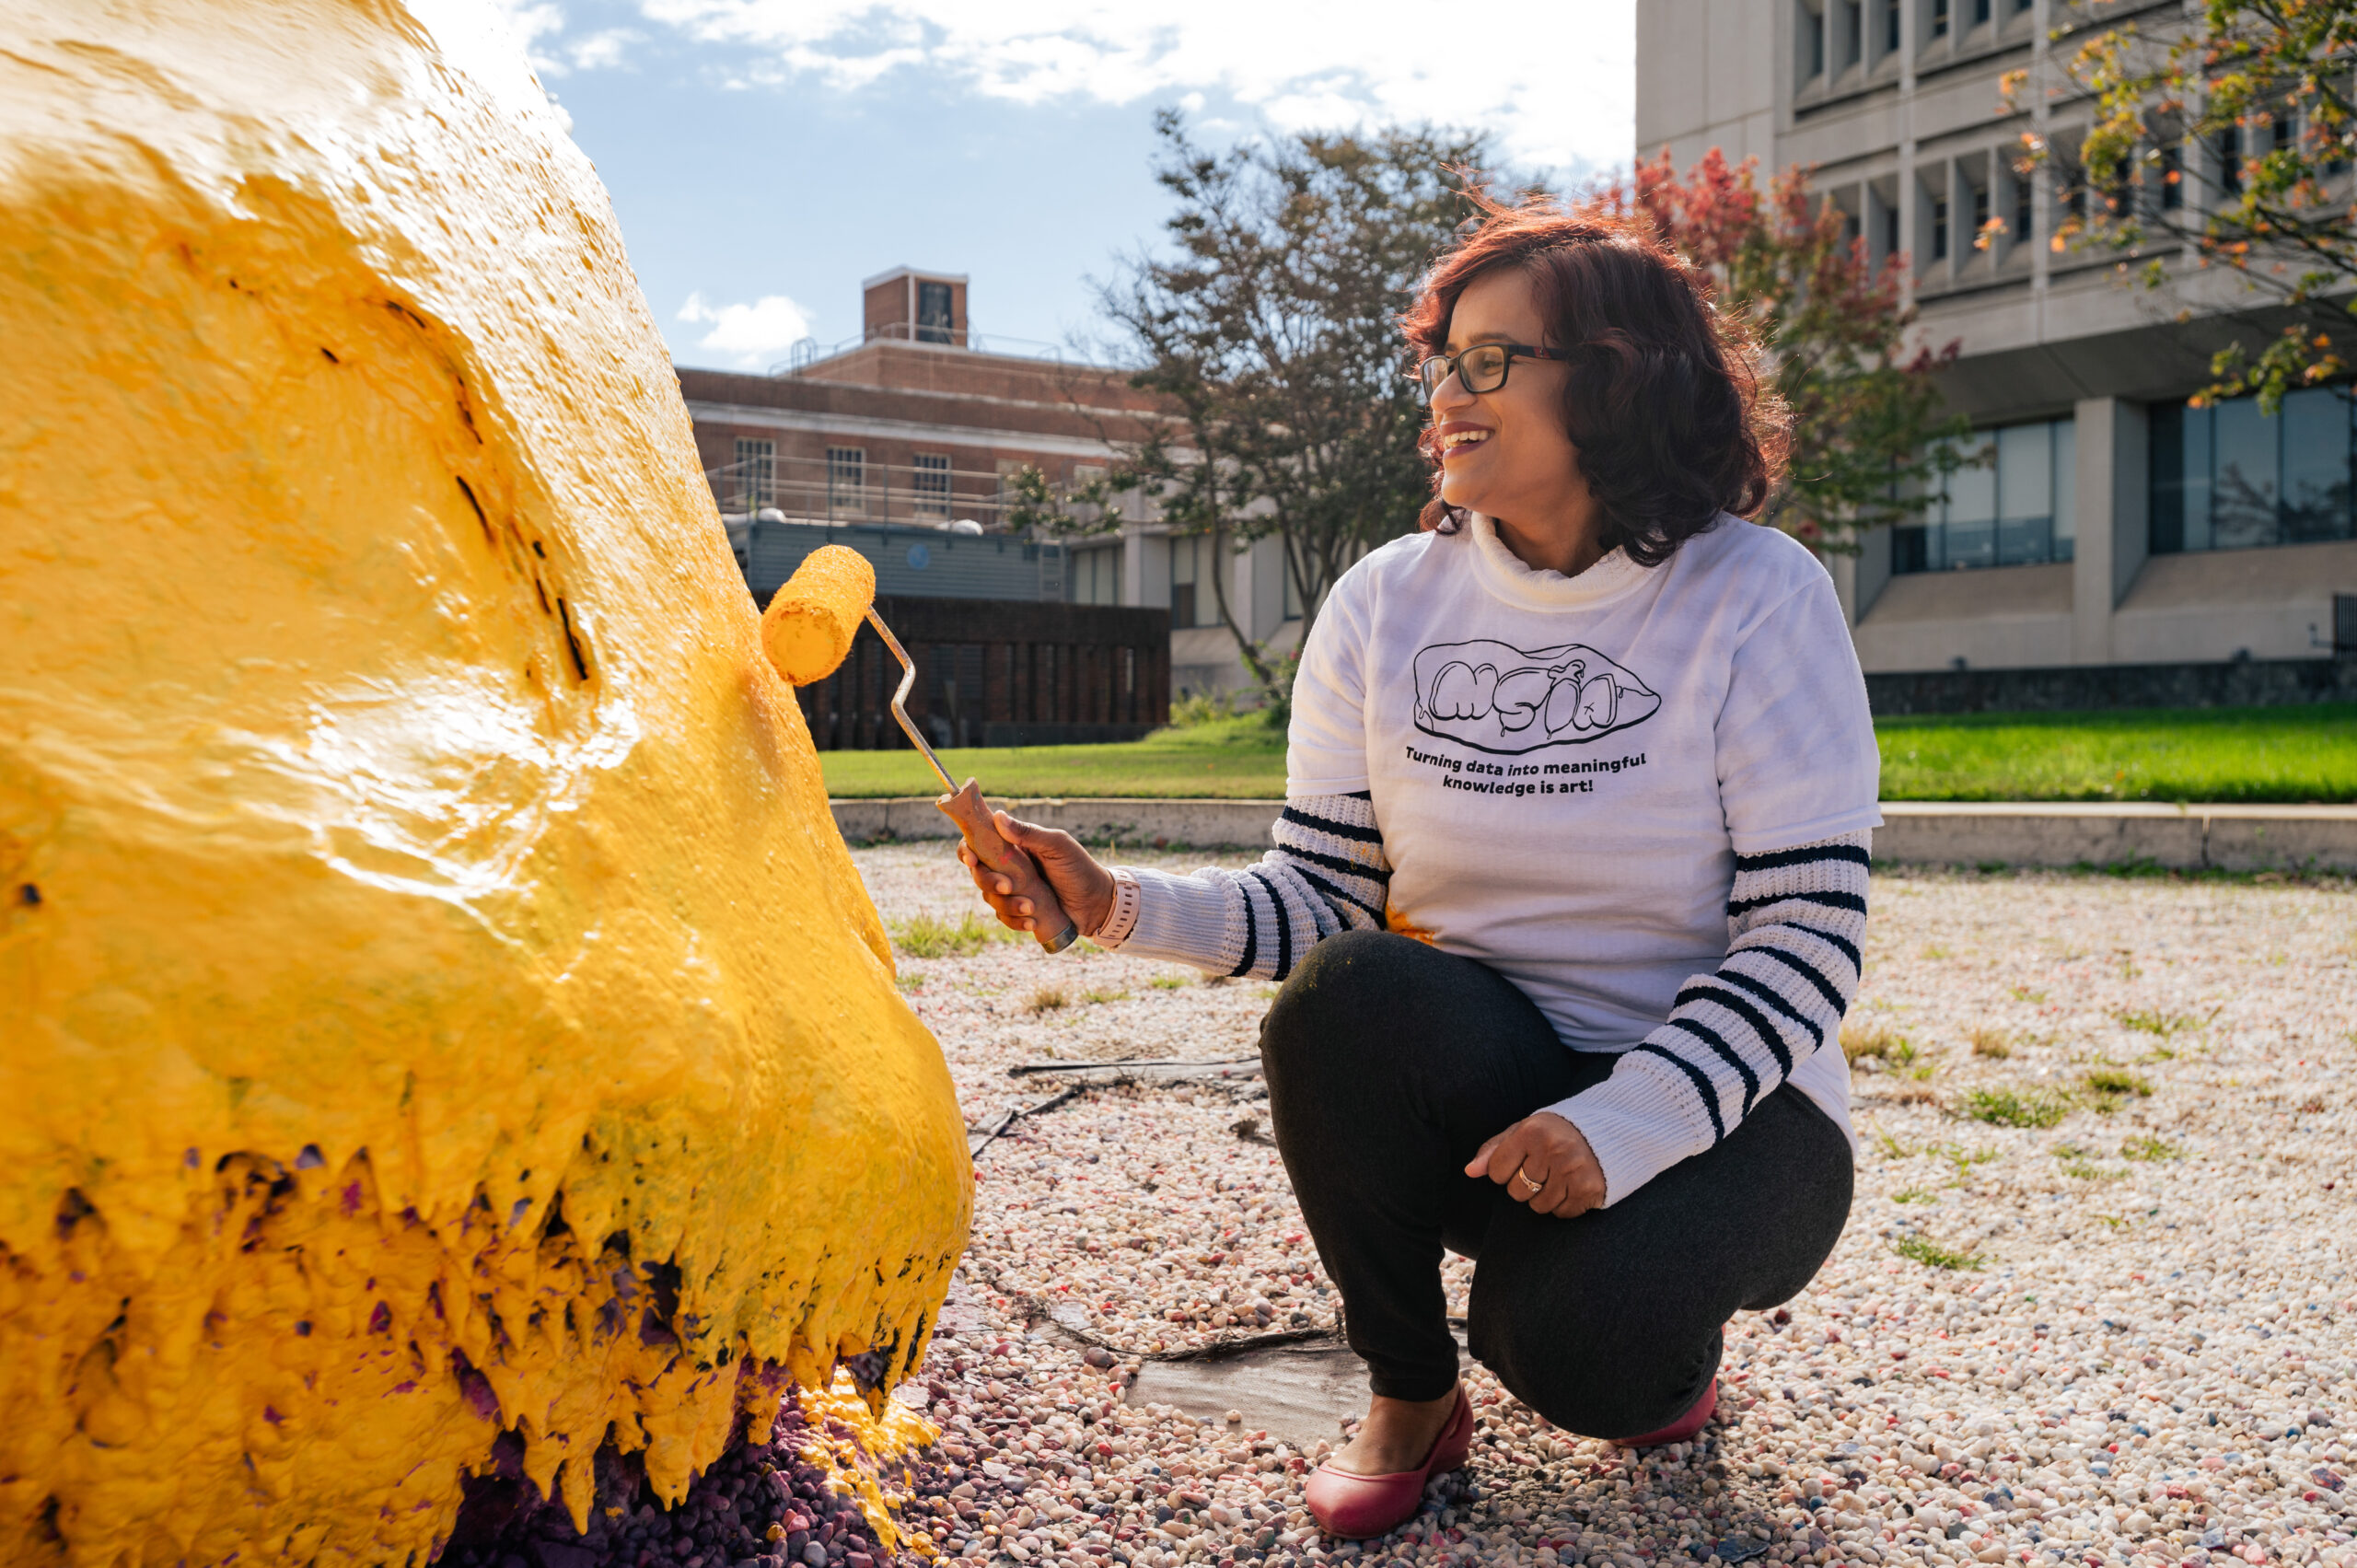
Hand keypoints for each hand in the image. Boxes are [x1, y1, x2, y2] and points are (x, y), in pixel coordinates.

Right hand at [958, 811, 1116, 937]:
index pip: (978, 844)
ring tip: (1032, 907)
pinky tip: (1032, 923)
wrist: (1098, 902)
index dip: (967, 851)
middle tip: (1009, 886)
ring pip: (990, 898)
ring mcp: (1013, 891)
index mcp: (1013, 847)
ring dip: (1007, 904)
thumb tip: (999, 817)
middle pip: (979, 874)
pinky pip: (1004, 918)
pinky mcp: (1019, 912)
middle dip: (989, 882)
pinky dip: (1015, 921)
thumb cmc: (1079, 867)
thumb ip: (1029, 833)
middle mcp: (1008, 867)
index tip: (972, 859)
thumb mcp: (1058, 846)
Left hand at [1465, 1111, 1604, 1218]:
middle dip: (1524, 1185)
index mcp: (1532, 1131)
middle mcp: (1552, 1150)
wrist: (1606, 1133)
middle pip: (1516, 1192)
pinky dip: (1564, 1205)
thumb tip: (1470, 1171)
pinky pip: (1562, 1213)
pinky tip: (1572, 1186)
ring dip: (1544, 1197)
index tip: (1521, 1160)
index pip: (1496, 1171)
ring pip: (1538, 1206)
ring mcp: (1572, 1170)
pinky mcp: (1589, 1188)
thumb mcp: (1523, 1131)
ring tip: (1558, 1176)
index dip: (1504, 1170)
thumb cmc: (1554, 1133)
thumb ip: (1494, 1150)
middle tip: (1543, 1168)